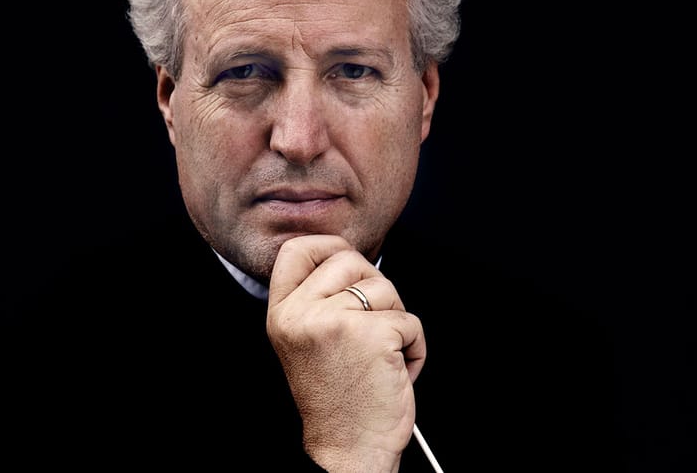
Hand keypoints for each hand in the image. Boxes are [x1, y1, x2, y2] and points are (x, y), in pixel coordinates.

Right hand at [266, 235, 425, 472]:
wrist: (348, 450)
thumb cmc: (336, 401)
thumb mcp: (306, 341)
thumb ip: (317, 300)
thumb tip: (350, 260)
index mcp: (281, 314)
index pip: (297, 249)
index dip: (329, 247)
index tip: (348, 263)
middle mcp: (302, 314)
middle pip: (349, 259)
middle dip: (374, 286)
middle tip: (373, 325)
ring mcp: (335, 321)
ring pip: (384, 287)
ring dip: (397, 319)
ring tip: (382, 355)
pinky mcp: (372, 334)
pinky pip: (410, 320)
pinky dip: (415, 346)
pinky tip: (396, 370)